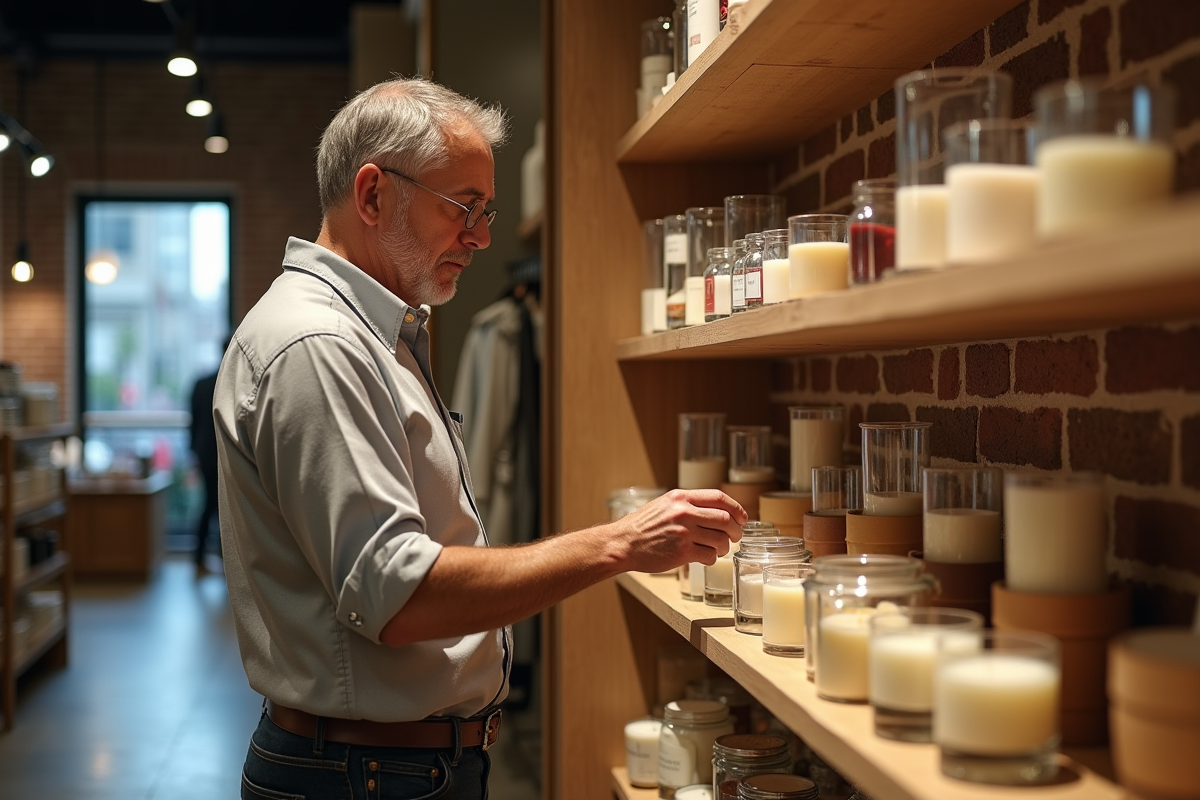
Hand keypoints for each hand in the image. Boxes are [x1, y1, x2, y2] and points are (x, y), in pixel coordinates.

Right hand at [615, 489, 746, 574]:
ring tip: (718, 549)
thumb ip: (687, 504)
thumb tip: (718, 510)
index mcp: (681, 497)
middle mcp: (684, 513)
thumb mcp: (664, 504)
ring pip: (721, 540)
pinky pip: (710, 556)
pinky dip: (712, 558)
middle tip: (735, 537)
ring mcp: (684, 533)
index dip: (737, 508)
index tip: (742, 518)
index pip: (719, 498)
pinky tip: (705, 557)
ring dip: (724, 547)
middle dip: (736, 530)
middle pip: (726, 519)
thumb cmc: (643, 525)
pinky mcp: (682, 552)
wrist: (623, 543)